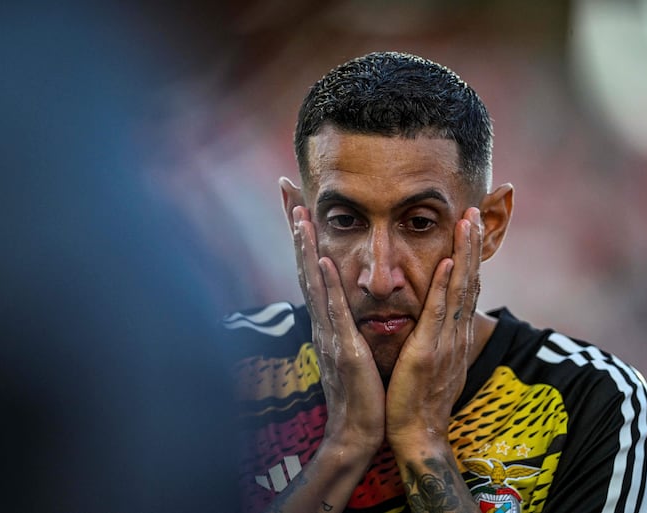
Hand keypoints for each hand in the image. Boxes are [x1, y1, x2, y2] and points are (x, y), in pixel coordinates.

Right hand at [292, 206, 385, 454]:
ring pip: (314, 283)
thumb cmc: (360, 389)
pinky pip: (334, 312)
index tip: (297, 199)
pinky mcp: (344, 349)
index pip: (313, 265)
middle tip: (285, 189)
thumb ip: (346, 320)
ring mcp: (329, 333)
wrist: (359, 430)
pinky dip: (327, 286)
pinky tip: (323, 261)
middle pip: (305, 264)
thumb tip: (346, 298)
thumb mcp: (351, 346)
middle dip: (294, 226)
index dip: (303, 233)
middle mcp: (322, 320)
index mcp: (328, 317)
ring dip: (306, 249)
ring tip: (299, 215)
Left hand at [385, 207, 482, 451]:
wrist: (417, 435)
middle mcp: (455, 333)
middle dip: (473, 245)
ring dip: (464, 254)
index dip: (470, 256)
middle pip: (469, 281)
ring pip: (458, 289)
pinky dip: (444, 286)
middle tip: (476, 211)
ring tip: (468, 221)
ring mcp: (445, 341)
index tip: (471, 228)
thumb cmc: (420, 401)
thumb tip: (436, 322)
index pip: (466, 287)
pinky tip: (447, 262)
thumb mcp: (435, 363)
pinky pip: (438, 313)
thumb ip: (436, 339)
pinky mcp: (429, 351)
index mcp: (454, 334)